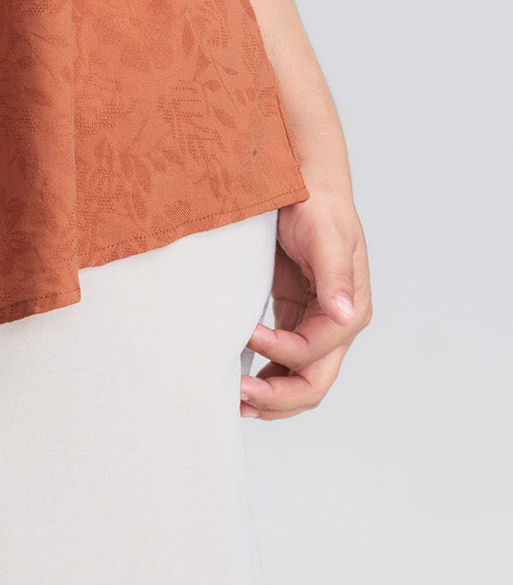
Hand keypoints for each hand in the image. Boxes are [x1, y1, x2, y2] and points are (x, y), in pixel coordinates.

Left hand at [241, 187, 371, 419]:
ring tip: (235, 401)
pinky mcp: (294, 314)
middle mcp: (336, 324)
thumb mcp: (325, 236)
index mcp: (349, 310)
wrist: (305, 182)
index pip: (313, 351)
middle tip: (238, 397)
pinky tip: (241, 378)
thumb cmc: (317, 205)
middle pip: (313, 381)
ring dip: (272, 395)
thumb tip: (346, 316)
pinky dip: (267, 373)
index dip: (279, 351)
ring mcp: (315, 322)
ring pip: (299, 377)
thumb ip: (334, 277)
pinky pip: (284, 357)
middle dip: (278, 397)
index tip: (245, 334)